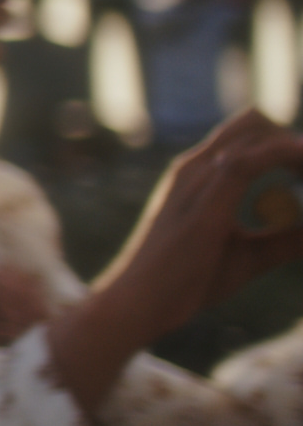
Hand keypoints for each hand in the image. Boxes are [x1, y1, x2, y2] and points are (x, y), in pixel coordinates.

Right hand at [51, 110, 302, 413]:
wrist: (139, 303)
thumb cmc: (185, 282)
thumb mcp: (247, 256)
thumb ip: (285, 239)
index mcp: (199, 175)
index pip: (251, 134)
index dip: (287, 146)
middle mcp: (195, 166)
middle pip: (257, 122)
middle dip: (295, 145)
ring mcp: (197, 178)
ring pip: (260, 133)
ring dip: (297, 152)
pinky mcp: (206, 199)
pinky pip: (254, 161)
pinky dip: (289, 160)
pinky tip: (302, 172)